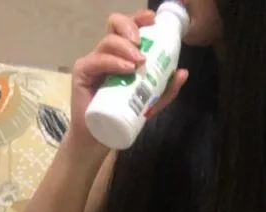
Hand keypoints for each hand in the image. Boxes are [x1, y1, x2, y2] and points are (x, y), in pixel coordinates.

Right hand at [69, 9, 188, 148]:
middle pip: (116, 26)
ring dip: (126, 48)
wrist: (99, 139)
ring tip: (138, 63)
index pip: (128, 27)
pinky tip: (126, 68)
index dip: (139, 19)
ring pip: (108, 42)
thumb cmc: (122, 117)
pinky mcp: (82, 73)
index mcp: (121, 54)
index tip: (152, 20)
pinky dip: (113, 62)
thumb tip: (183, 72)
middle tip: (142, 45)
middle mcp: (107, 53)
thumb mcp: (149, 103)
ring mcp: (93, 61)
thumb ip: (165, 89)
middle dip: (131, 28)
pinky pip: (97, 61)